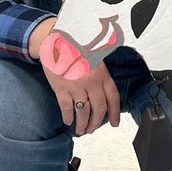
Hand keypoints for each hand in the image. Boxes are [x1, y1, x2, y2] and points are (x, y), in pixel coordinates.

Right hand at [30, 18, 120, 135]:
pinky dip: (68, 117)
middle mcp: (92, 82)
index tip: (115, 123)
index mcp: (102, 74)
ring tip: (81, 130)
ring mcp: (77, 86)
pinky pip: (66, 108)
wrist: (56, 40)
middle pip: (99, 109)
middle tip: (92, 129)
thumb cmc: (75, 49)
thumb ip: (100, 75)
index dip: (115, 113)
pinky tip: (68, 121)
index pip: (113, 98)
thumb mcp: (95, 59)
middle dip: (96, 123)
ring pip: (83, 111)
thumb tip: (104, 94)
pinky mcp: (61, 88)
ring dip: (82, 124)